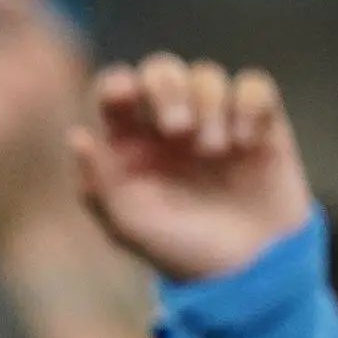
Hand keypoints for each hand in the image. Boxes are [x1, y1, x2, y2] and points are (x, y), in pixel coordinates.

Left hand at [70, 55, 311, 282]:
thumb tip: (77, 135)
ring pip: (207, 75)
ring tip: (214, 151)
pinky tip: (246, 142)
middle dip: (166, 88)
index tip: (124, 98)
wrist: (247, 268)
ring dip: (209, 105)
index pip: (116, 89)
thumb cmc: (178, 249)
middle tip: (176, 129)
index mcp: (130, 143)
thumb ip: (96, 183)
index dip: (118, 84)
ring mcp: (215, 121)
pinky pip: (254, 85)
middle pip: (161, 70)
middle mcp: (169, 125)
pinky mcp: (260, 124)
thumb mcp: (128, 225)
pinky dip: (249, 104)